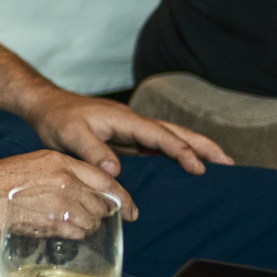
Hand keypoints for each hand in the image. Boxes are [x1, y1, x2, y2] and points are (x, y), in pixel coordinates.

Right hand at [0, 150, 134, 244]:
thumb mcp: (26, 169)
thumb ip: (55, 178)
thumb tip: (77, 196)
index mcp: (57, 160)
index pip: (104, 177)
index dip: (121, 197)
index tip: (129, 209)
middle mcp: (64, 177)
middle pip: (103, 201)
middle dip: (102, 215)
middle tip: (94, 224)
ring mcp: (60, 199)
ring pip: (93, 219)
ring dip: (85, 227)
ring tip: (65, 228)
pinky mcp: (53, 221)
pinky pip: (79, 233)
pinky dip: (73, 237)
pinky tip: (57, 234)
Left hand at [26, 87, 229, 176]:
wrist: (46, 106)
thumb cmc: (57, 118)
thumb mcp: (70, 135)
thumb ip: (93, 151)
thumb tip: (116, 170)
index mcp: (125, 119)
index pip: (161, 136)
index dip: (181, 152)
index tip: (199, 168)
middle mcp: (134, 123)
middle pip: (176, 133)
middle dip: (203, 146)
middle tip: (230, 164)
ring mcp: (132, 130)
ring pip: (170, 138)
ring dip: (195, 149)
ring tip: (219, 164)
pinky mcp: (126, 138)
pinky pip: (157, 146)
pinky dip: (175, 154)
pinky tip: (185, 166)